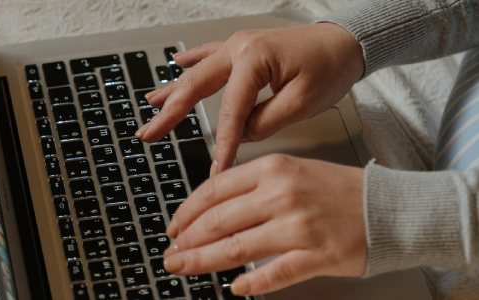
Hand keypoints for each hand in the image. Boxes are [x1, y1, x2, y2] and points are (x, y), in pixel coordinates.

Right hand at [135, 23, 363, 174]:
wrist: (346, 42)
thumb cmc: (331, 66)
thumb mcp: (303, 102)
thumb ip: (265, 121)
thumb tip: (242, 133)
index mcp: (253, 60)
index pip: (229, 111)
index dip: (222, 143)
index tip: (216, 168)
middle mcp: (239, 49)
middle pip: (196, 87)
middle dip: (170, 113)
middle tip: (150, 133)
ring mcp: (239, 46)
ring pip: (197, 72)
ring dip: (172, 90)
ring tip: (150, 105)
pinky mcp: (244, 49)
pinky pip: (210, 54)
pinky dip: (191, 61)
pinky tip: (175, 63)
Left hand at [161, 154, 366, 295]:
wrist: (390, 207)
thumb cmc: (338, 190)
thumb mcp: (290, 171)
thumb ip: (251, 186)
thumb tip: (209, 208)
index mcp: (272, 169)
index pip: (213, 191)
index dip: (185, 212)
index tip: (173, 227)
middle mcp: (282, 194)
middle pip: (217, 221)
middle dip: (186, 241)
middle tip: (170, 254)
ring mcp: (299, 226)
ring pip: (236, 248)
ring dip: (202, 262)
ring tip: (183, 269)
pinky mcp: (317, 255)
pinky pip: (274, 273)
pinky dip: (251, 283)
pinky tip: (235, 289)